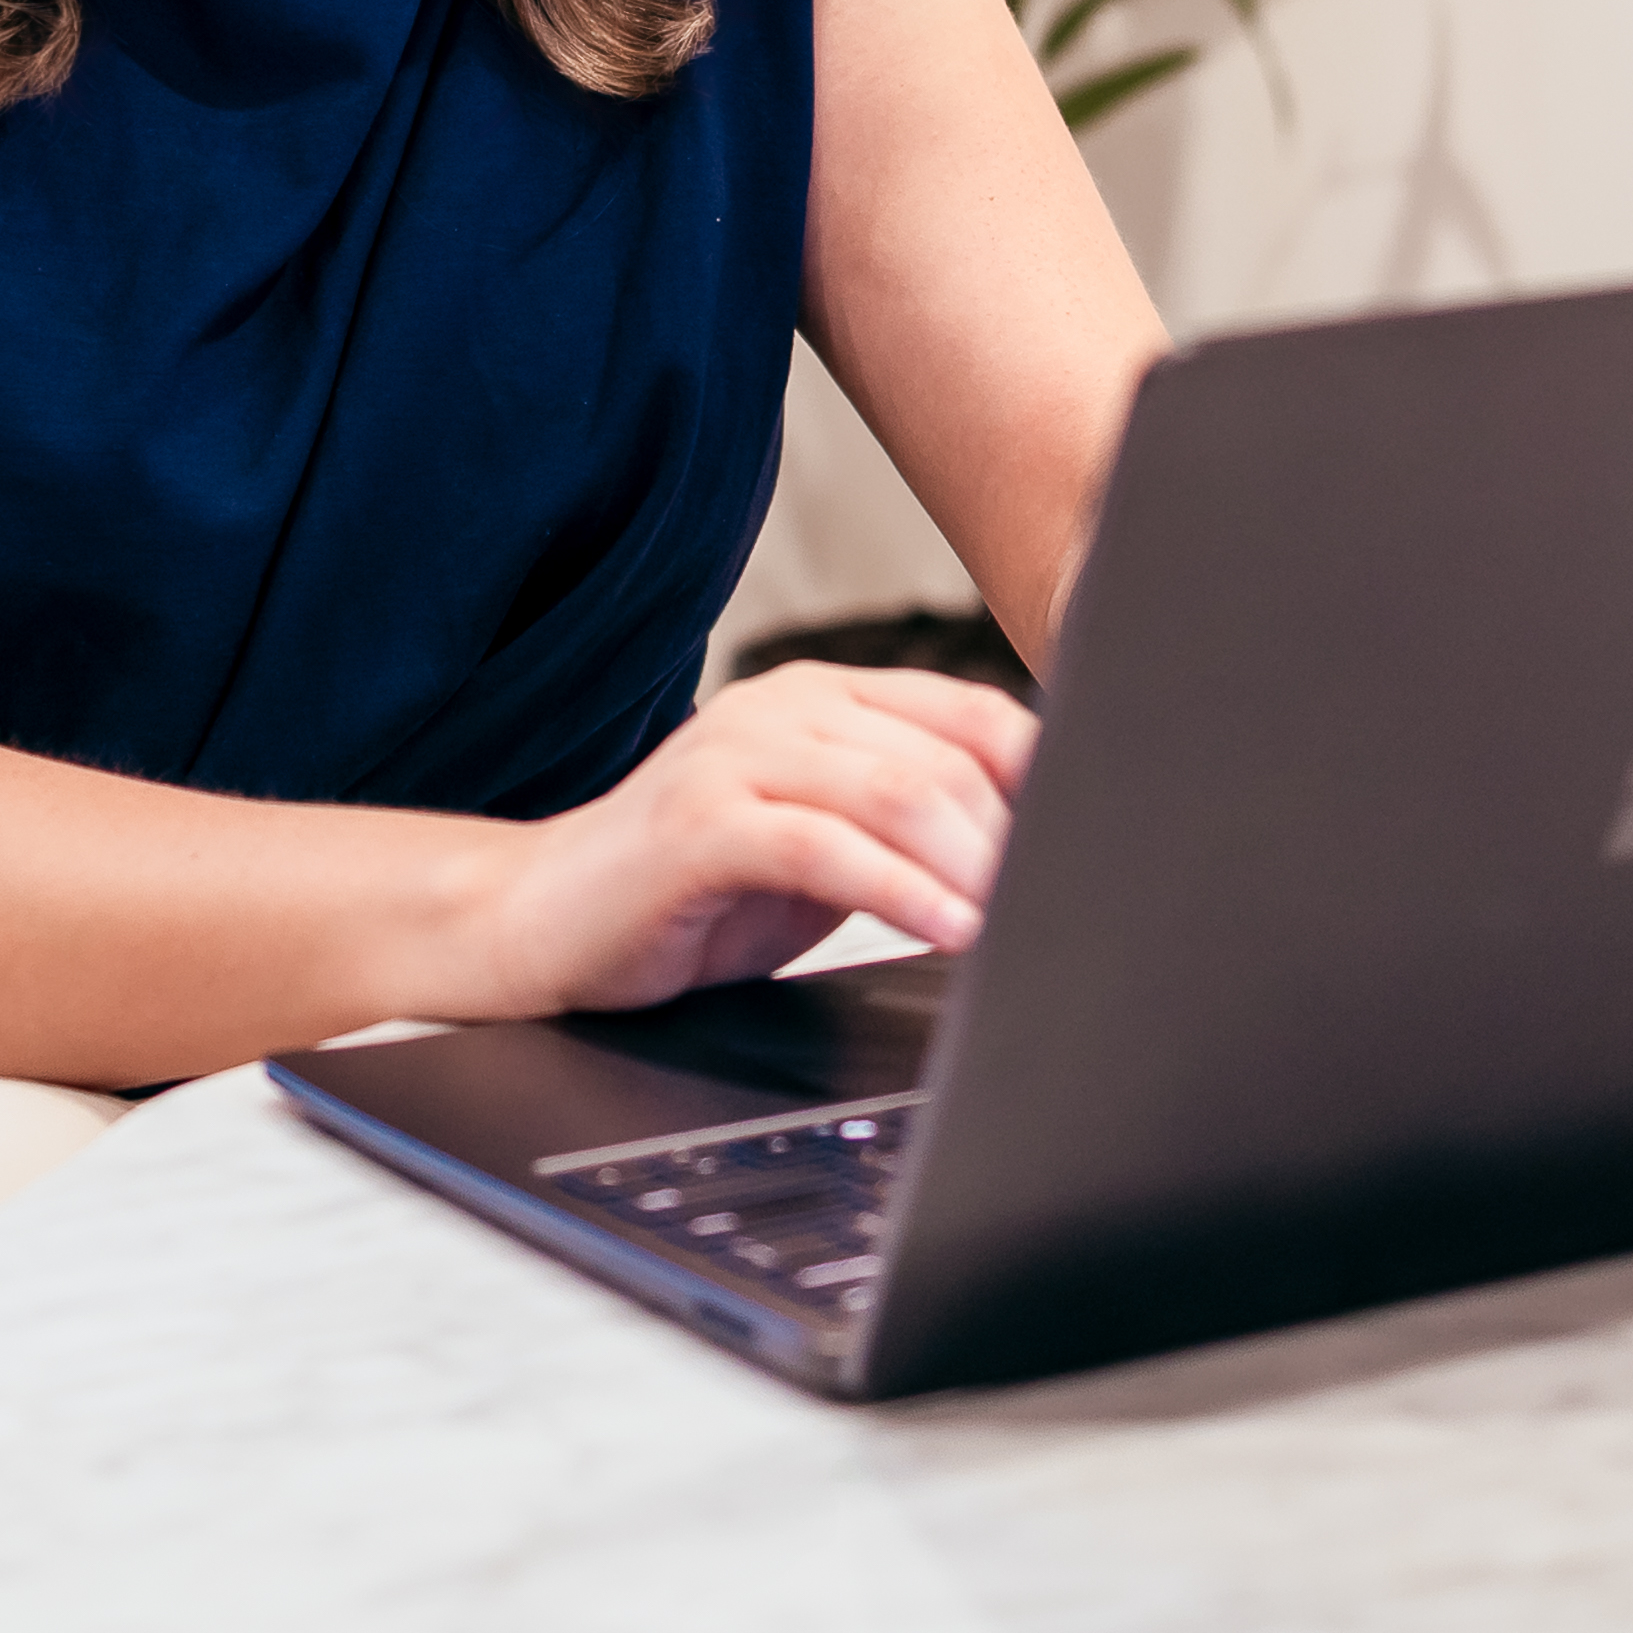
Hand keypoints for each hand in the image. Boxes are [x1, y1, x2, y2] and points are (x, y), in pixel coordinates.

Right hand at [458, 658, 1041, 1016]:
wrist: (540, 922)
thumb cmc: (690, 896)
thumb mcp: (822, 850)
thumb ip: (907, 831)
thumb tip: (1032, 858)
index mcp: (823, 699)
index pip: (969, 714)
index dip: (1043, 780)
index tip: (1093, 849)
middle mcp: (782, 706)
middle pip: (943, 756)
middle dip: (1015, 839)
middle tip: (1059, 905)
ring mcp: (735, 756)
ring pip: (895, 790)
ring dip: (971, 866)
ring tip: (1015, 926)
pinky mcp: (699, 820)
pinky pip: (825, 845)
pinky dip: (901, 891)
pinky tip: (946, 933)